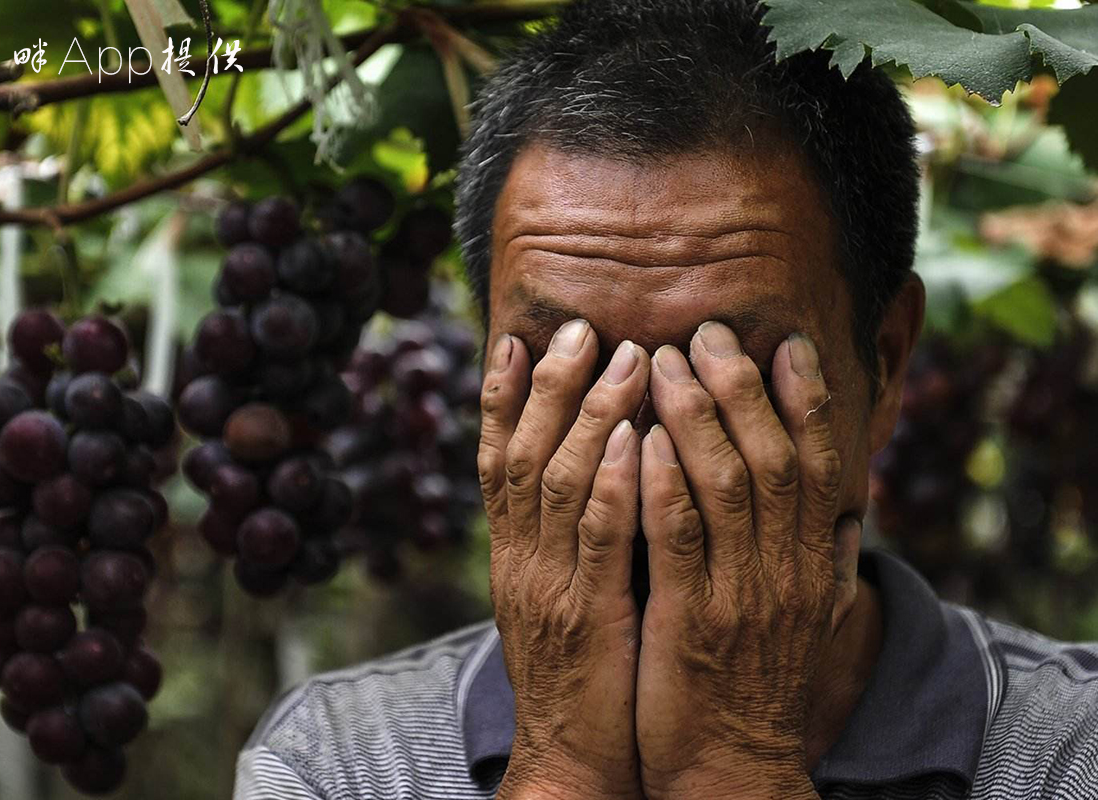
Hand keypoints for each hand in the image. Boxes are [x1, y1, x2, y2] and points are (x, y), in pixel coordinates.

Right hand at [478, 319, 649, 799]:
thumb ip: (570, 540)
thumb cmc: (580, 676)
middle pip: (523, 454)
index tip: (517, 339)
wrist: (572, 759)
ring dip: (591, 416)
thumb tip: (596, 478)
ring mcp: (548, 586)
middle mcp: (520, 560)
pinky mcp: (587, 615)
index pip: (497, 461)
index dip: (503, 399)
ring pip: (559, 482)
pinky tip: (638, 438)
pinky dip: (615, 482)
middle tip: (579, 327)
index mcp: (514, 555)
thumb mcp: (563, 598)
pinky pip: (598, 537)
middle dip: (549, 386)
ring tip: (625, 357)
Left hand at [634, 323, 861, 799]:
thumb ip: (828, 561)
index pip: (819, 465)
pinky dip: (660, 484)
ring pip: (724, 485)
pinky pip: (677, 540)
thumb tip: (851, 511)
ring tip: (661, 362)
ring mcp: (740, 594)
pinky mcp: (690, 620)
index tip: (786, 342)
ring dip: (694, 417)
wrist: (733, 766)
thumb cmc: (762, 682)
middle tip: (707, 332)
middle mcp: (787, 570)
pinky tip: (637, 439)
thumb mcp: (810, 619)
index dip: (807, 399)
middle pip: (771, 457)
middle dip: (741, 387)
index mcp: (813, 564)